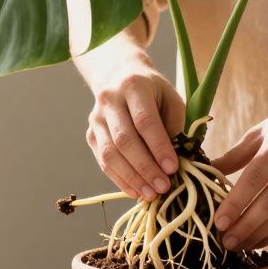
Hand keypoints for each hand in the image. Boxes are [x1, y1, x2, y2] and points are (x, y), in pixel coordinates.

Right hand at [86, 66, 184, 199]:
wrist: (118, 75)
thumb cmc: (153, 91)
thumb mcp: (171, 97)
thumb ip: (175, 125)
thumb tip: (176, 160)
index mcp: (133, 86)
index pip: (145, 121)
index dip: (159, 147)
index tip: (173, 168)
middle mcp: (109, 101)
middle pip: (124, 140)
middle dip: (145, 167)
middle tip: (163, 187)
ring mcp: (96, 118)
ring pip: (109, 154)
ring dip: (131, 178)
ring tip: (150, 194)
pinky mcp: (90, 134)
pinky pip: (103, 162)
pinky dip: (120, 180)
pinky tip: (136, 191)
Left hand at [210, 98, 267, 250]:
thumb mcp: (262, 130)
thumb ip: (235, 155)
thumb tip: (204, 174)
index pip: (256, 176)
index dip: (236, 202)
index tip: (218, 222)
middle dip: (246, 225)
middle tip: (225, 241)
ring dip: (260, 234)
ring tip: (239, 245)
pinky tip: (260, 239)